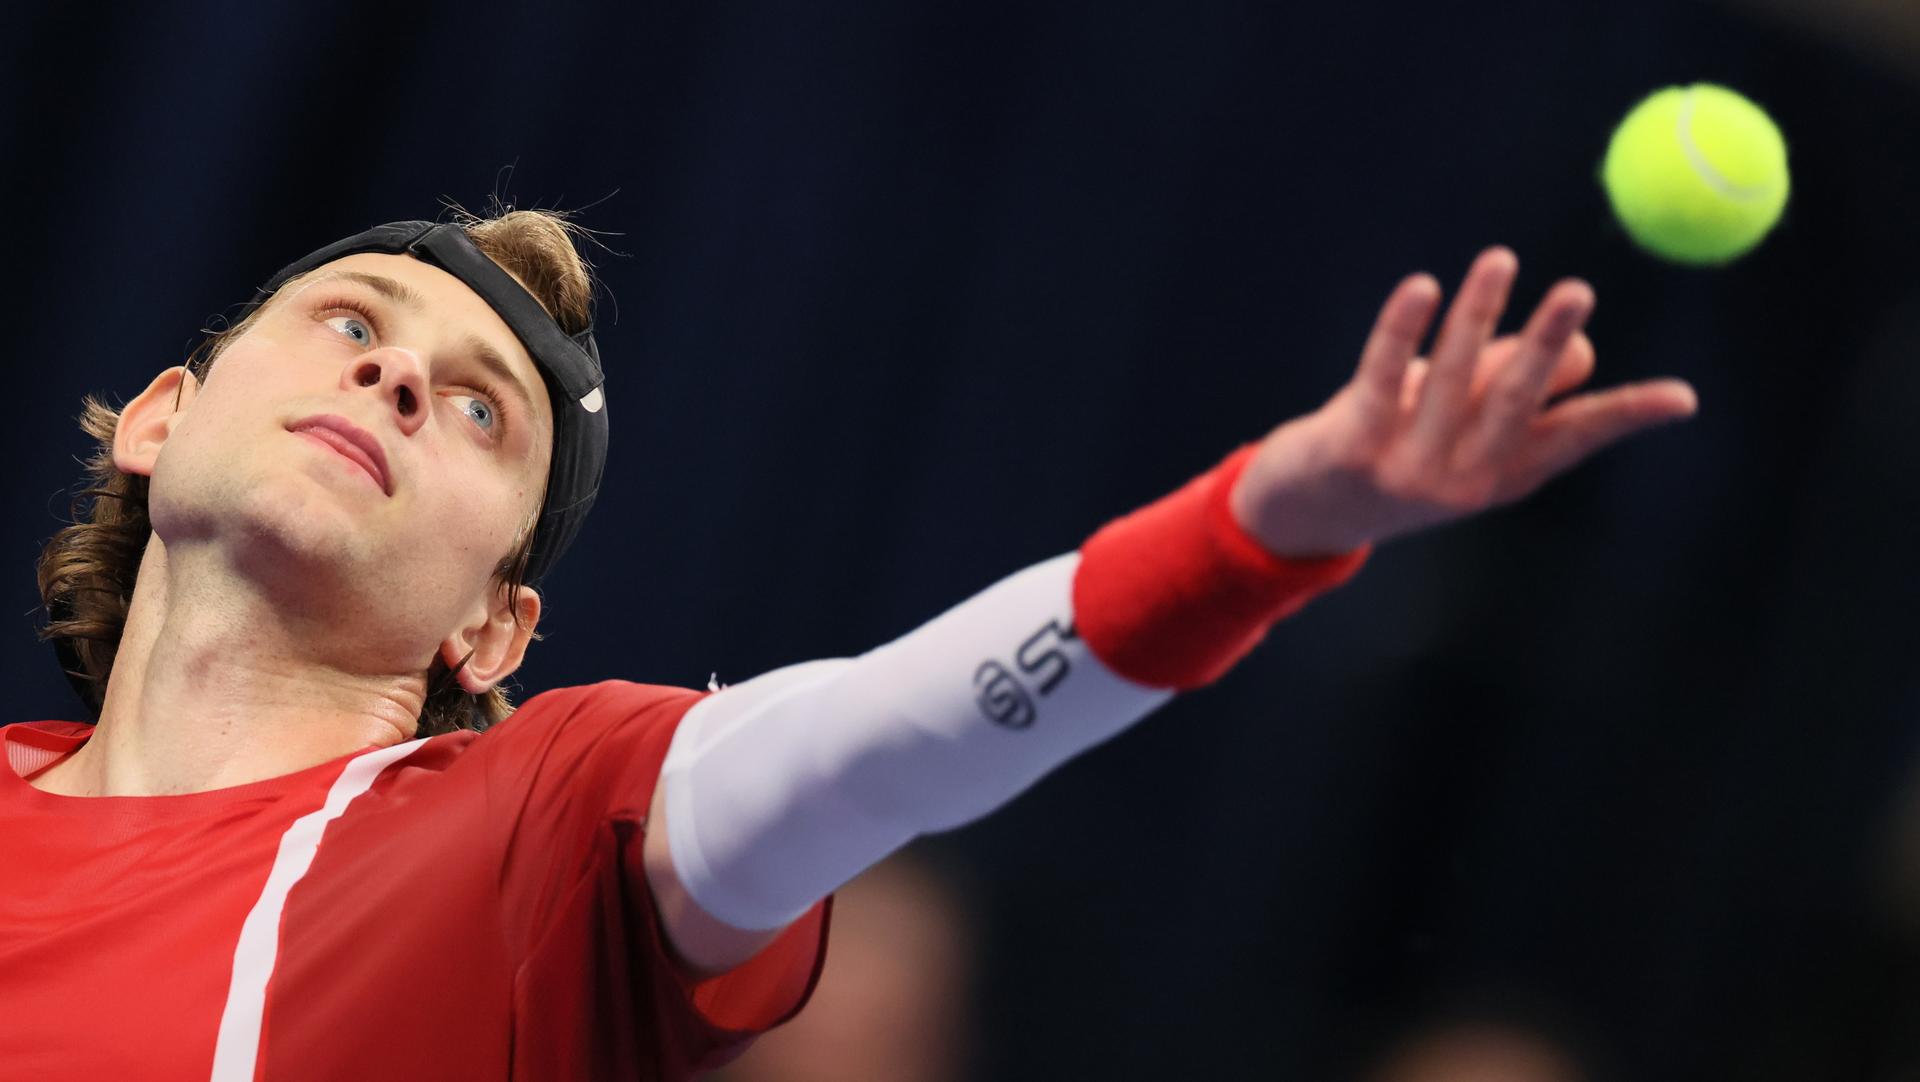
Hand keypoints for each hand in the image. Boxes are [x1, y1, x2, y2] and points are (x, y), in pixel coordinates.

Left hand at [1229, 246, 1697, 557]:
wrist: (1304, 515)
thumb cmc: (1398, 453)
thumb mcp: (1461, 430)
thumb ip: (1511, 388)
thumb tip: (1576, 346)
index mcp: (1502, 474)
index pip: (1574, 438)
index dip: (1626, 416)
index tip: (1681, 398)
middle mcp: (1461, 478)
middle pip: (1515, 404)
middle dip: (1544, 346)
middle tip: (1577, 291)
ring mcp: (1406, 467)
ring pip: (1450, 377)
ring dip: (1475, 313)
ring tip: (1498, 259)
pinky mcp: (1352, 446)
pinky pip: (1383, 375)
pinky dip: (1404, 327)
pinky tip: (1422, 287)